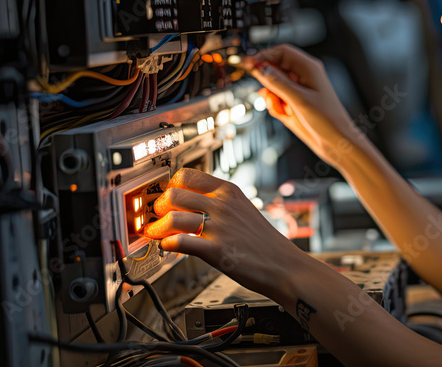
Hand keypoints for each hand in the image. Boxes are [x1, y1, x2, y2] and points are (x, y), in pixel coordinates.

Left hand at [143, 168, 298, 295]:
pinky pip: (179, 242)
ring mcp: (219, 227)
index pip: (188, 175)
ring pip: (173, 217)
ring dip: (158, 227)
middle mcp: (223, 205)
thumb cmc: (264, 241)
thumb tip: (190, 203)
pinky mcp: (215, 250)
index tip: (168, 195)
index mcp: (229, 191)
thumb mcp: (244, 210)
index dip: (171, 185)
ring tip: (158, 234)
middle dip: (159, 207)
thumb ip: (219, 203)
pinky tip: (168, 247)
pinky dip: (167, 245)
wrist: (283, 265)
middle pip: (174, 195)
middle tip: (159, 216)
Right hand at [244, 44, 366, 169]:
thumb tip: (260, 68)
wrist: (336, 143)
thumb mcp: (299, 100)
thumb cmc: (328, 120)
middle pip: (274, 69)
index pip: (282, 52)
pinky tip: (286, 116)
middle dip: (269, 84)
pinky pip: (275, 100)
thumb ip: (278, 83)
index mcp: (309, 68)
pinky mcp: (293, 103)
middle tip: (270, 96)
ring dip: (272, 99)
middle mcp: (303, 77)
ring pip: (272, 87)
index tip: (249, 65)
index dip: (264, 56)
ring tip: (284, 110)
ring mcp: (298, 90)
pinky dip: (276, 108)